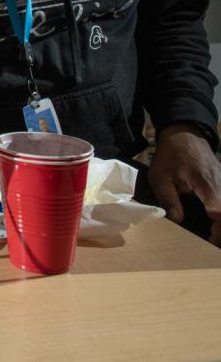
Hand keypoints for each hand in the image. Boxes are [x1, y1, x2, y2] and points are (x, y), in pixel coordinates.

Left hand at [149, 123, 220, 245]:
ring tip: (212, 236)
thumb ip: (168, 200)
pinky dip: (220, 215)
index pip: (220, 213)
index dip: (218, 230)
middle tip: (211, 241)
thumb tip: (177, 220)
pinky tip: (214, 224)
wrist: (184, 134)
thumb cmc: (171, 155)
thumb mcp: (161, 178)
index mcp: (208, 186)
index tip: (209, 239)